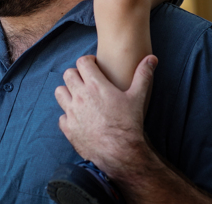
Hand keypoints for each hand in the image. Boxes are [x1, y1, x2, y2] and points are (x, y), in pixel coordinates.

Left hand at [55, 54, 155, 176]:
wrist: (119, 153)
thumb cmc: (128, 124)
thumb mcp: (137, 97)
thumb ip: (143, 75)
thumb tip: (152, 58)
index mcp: (95, 85)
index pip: (82, 62)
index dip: (88, 61)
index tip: (95, 66)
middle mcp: (80, 96)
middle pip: (68, 74)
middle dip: (77, 75)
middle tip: (86, 81)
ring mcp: (72, 112)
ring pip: (59, 92)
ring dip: (68, 92)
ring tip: (79, 97)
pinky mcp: (68, 128)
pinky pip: (61, 116)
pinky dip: (68, 116)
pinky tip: (79, 118)